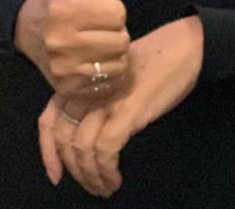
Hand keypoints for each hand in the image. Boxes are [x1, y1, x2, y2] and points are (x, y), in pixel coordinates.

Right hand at [15, 0, 130, 98]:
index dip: (112, 10)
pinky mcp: (69, 90)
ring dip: (113, 54)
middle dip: (114, 32)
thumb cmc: (61, 1)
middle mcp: (60, 42)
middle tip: (96, 30)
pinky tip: (94, 64)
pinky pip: (109, 82)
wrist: (33, 35)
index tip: (96, 10)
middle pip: (120, 38)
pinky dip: (108, 75)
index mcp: (64, 11)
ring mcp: (63, 69)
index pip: (118, 12)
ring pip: (118, 61)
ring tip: (95, 46)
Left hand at [40, 15, 203, 196]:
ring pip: (83, 149)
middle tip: (89, 184)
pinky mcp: (127, 111)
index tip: (56, 174)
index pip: (48, 121)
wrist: (186, 47)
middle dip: (74, 169)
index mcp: (82, 83)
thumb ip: (96, 97)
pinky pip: (106, 150)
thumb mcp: (115, 76)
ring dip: (91, 176)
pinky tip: (115, 179)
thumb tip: (86, 132)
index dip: (48, 152)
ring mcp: (106, 101)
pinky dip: (107, 170)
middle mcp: (88, 91)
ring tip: (104, 187)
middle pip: (64, 139)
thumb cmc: (156, 60)